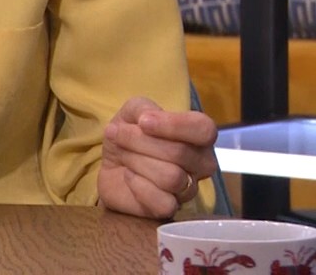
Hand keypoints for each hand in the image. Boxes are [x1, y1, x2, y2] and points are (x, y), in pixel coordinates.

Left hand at [97, 96, 218, 218]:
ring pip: (171, 177)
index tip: (143, 122)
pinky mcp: (171, 208)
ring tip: (124, 156)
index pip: (203, 129)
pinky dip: (137, 185)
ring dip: (135, 161)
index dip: (173, 124)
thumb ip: (143, 108)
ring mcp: (189, 189)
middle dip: (138, 141)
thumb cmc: (130, 135)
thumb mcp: (132, 112)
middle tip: (118, 136)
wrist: (111, 164)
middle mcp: (202, 164)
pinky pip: (162, 201)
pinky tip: (129, 176)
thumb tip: (149, 120)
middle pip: (180, 153)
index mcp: (199, 136)